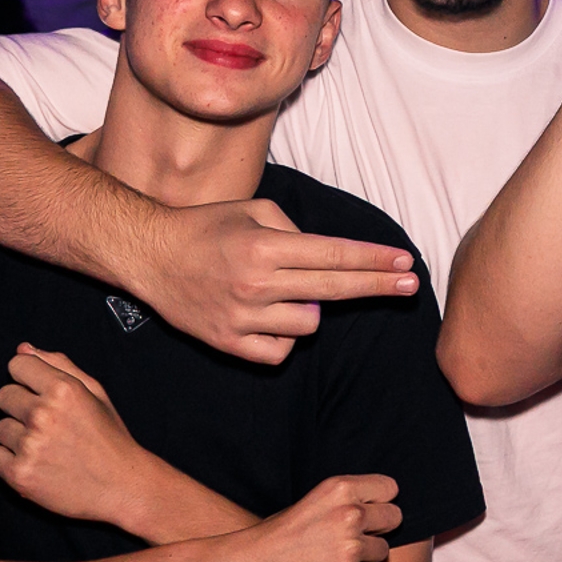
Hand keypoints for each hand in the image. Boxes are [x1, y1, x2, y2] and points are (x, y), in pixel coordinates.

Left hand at [0, 345, 146, 526]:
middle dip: (20, 407)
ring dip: (16, 437)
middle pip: (3, 395)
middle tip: (45, 424)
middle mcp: (44, 414)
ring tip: (44, 447)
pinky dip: (7, 461)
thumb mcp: (95, 393)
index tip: (40, 393)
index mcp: (64, 389)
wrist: (121, 485)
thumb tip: (23, 349)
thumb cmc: (109, 437)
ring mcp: (30, 445)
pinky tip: (33, 463)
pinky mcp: (20, 474)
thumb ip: (60, 366)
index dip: (28, 379)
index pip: (17, 365)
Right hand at [136, 198, 419, 364]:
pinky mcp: (228, 343)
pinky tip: (269, 316)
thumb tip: (328, 258)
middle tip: (411, 285)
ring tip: (283, 292)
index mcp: (265, 247)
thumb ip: (296, 231)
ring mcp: (242, 317)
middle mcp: (257, 284)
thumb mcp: (254, 210)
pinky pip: (281, 351)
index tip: (406, 263)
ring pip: (309, 324)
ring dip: (309, 309)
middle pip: (334, 291)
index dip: (374, 261)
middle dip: (377, 286)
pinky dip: (284, 336)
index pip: (334, 256)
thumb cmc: (208, 227)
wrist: (150, 256)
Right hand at [221, 474, 400, 561]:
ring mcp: (351, 546)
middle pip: (394, 518)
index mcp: (341, 489)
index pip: (390, 488)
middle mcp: (351, 514)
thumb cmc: (278, 534)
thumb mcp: (314, 501)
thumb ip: (348, 500)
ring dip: (366, 557)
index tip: (369, 513)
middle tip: (353, 540)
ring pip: (384, 552)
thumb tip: (381, 506)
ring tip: (335, 559)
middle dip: (379, 530)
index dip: (381, 502)